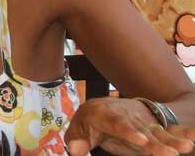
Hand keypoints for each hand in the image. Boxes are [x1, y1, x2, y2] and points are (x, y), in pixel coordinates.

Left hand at [65, 97, 194, 155]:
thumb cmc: (90, 123)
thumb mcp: (80, 130)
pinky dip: (181, 134)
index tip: (141, 140)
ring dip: (173, 140)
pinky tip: (193, 138)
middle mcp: (126, 116)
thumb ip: (77, 141)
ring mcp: (141, 121)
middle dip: (156, 142)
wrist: (103, 107)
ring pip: (157, 132)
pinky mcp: (153, 128)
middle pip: (142, 130)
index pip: (117, 123)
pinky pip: (168, 132)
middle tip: (171, 153)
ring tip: (187, 147)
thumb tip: (75, 150)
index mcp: (105, 114)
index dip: (128, 131)